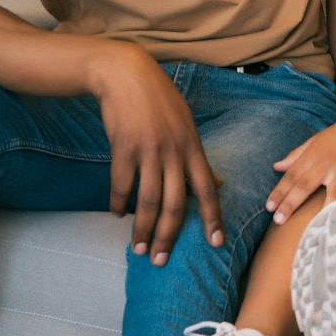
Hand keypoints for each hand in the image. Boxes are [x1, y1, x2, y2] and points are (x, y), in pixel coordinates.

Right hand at [86, 42, 222, 264]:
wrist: (128, 75)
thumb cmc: (160, 101)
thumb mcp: (187, 125)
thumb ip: (198, 158)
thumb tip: (218, 183)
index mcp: (192, 147)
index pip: (208, 189)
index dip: (213, 217)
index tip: (217, 243)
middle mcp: (174, 151)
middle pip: (175, 203)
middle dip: (168, 236)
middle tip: (160, 260)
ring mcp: (149, 151)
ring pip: (147, 201)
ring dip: (141, 229)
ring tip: (136, 249)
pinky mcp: (123, 148)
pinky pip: (122, 185)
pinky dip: (119, 203)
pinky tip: (117, 214)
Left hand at [267, 109, 335, 220]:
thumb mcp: (316, 140)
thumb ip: (296, 155)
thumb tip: (276, 167)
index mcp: (313, 154)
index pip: (292, 175)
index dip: (279, 191)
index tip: (268, 207)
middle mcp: (327, 164)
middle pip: (305, 185)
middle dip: (290, 203)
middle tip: (278, 220)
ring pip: (332, 194)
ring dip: (322, 211)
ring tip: (314, 227)